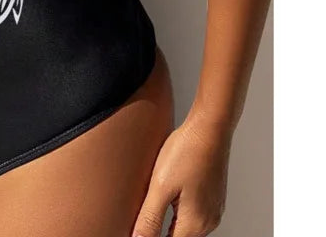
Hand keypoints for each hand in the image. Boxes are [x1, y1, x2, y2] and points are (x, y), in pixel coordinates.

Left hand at [133, 115, 230, 236]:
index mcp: (195, 224)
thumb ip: (149, 217)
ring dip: (168, 222)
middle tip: (141, 220)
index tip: (140, 228)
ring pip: (186, 226)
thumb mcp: (161, 186)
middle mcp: (208, 220)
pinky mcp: (212, 195)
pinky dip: (178, 212)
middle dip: (159, 231)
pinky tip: (167, 198)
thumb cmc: (187, 152)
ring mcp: (213, 208)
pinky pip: (193, 213)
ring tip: (151, 210)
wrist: (209, 127)